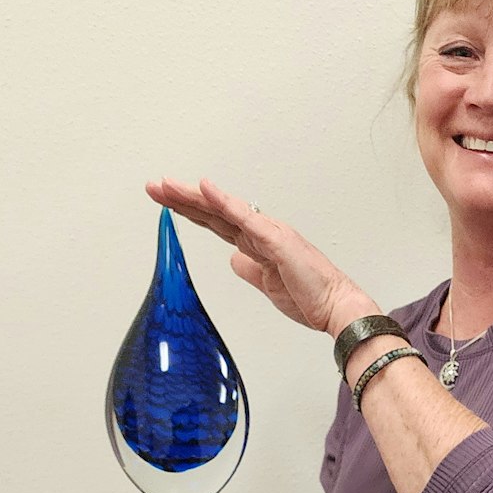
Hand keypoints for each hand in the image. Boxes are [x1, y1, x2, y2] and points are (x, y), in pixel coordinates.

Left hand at [145, 177, 376, 336]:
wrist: (337, 308)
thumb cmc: (311, 297)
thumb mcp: (268, 284)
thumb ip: (250, 269)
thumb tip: (233, 260)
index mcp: (259, 241)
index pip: (217, 221)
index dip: (191, 210)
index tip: (165, 201)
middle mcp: (262, 231)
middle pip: (214, 210)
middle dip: (182, 198)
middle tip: (155, 186)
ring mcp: (269, 233)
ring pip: (224, 208)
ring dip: (194, 196)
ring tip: (167, 185)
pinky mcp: (276, 241)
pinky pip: (245, 217)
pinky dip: (224, 201)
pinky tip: (205, 188)